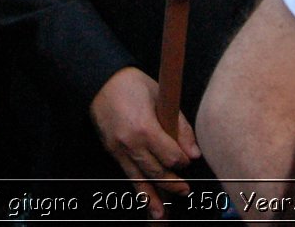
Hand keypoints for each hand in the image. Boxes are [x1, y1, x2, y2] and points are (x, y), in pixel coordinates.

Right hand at [90, 67, 200, 216]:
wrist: (100, 80)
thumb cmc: (133, 84)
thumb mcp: (161, 96)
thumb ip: (180, 125)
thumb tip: (193, 153)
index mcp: (145, 128)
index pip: (171, 157)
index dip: (182, 162)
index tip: (187, 161)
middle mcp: (131, 144)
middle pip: (157, 172)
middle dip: (173, 184)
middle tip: (185, 191)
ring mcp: (119, 150)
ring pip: (141, 179)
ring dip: (155, 197)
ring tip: (163, 214)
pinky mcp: (112, 151)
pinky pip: (128, 175)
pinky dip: (138, 190)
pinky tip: (146, 202)